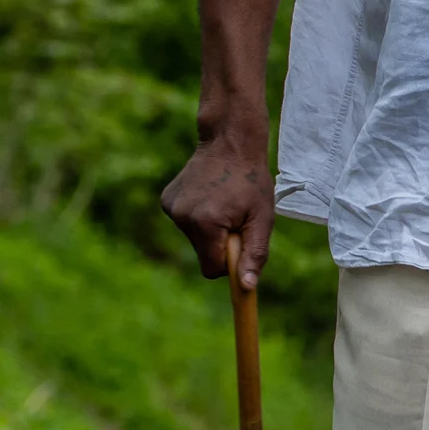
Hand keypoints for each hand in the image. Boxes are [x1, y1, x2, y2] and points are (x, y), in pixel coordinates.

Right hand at [160, 129, 274, 286]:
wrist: (230, 142)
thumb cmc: (251, 181)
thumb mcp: (262, 219)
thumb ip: (254, 254)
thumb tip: (246, 287)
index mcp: (206, 223)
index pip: (212, 269)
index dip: (228, 264)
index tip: (240, 250)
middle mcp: (183, 217)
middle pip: (203, 254)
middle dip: (220, 246)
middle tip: (235, 219)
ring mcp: (171, 208)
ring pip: (194, 239)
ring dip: (210, 230)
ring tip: (223, 203)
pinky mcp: (166, 200)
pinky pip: (185, 223)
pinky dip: (197, 218)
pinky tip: (208, 196)